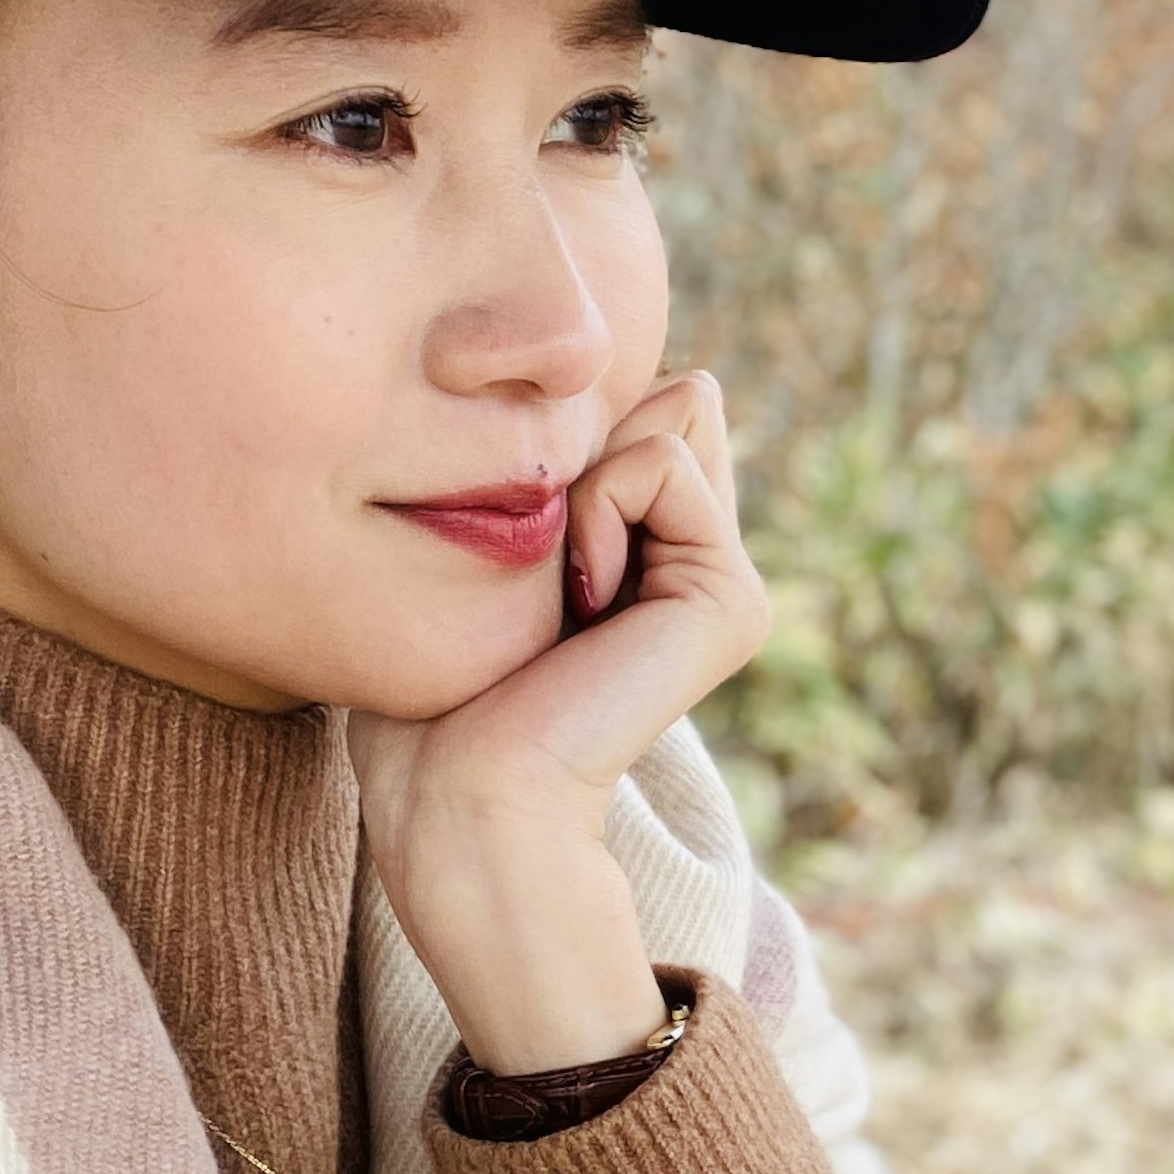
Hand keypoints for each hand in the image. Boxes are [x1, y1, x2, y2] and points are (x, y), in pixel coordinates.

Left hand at [349, 369, 769, 1072]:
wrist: (461, 795)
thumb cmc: (441, 688)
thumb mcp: (505, 541)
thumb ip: (581, 466)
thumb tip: (693, 378)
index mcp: (654, 556)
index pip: (641, 412)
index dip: (565, 441)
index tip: (520, 550)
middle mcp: (701, 566)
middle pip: (668, 408)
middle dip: (580, 453)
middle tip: (545, 573)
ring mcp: (726, 586)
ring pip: (666, 425)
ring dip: (577, 487)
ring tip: (560, 595)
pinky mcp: (732, 600)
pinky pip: (658, 466)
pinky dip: (594, 510)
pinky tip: (580, 601)